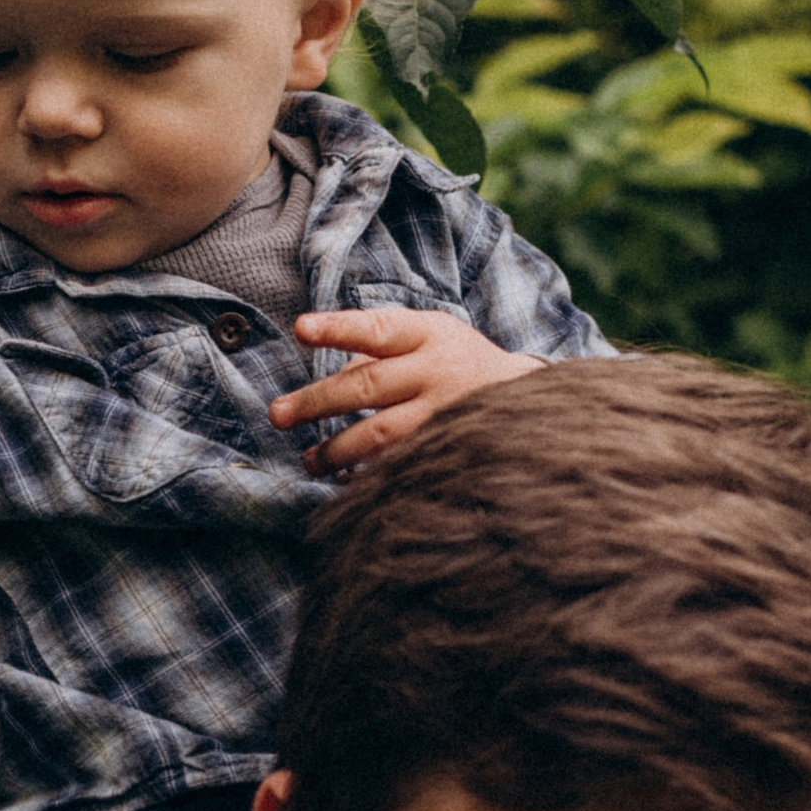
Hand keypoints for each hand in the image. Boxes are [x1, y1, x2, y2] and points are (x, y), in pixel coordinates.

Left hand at [267, 309, 542, 473]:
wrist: (532, 400)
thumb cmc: (459, 363)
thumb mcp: (429, 338)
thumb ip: (380, 352)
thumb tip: (330, 382)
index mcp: (429, 335)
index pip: (377, 329)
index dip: (338, 328)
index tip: (301, 328)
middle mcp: (438, 372)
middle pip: (368, 386)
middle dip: (317, 402)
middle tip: (278, 416)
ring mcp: (446, 414)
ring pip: (383, 434)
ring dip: (338, 449)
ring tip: (309, 460)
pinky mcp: (452, 449)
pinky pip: (403, 465)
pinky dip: (370, 474)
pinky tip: (347, 483)